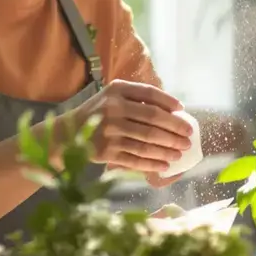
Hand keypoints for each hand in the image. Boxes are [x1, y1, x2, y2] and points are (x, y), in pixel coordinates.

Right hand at [68, 80, 191, 173]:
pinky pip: (136, 159)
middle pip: (152, 119)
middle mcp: (112, 109)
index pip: (149, 94)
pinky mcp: (106, 152)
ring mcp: (109, 131)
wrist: (67, 133)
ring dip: (167, 148)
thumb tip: (174, 109)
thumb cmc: (98, 113)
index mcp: (116, 90)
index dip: (169, 102)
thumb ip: (138, 98)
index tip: (183, 110)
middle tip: (189, 136)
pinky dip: (153, 163)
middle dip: (175, 129)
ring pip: (146, 142)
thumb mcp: (112, 96)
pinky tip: (165, 165)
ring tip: (180, 152)